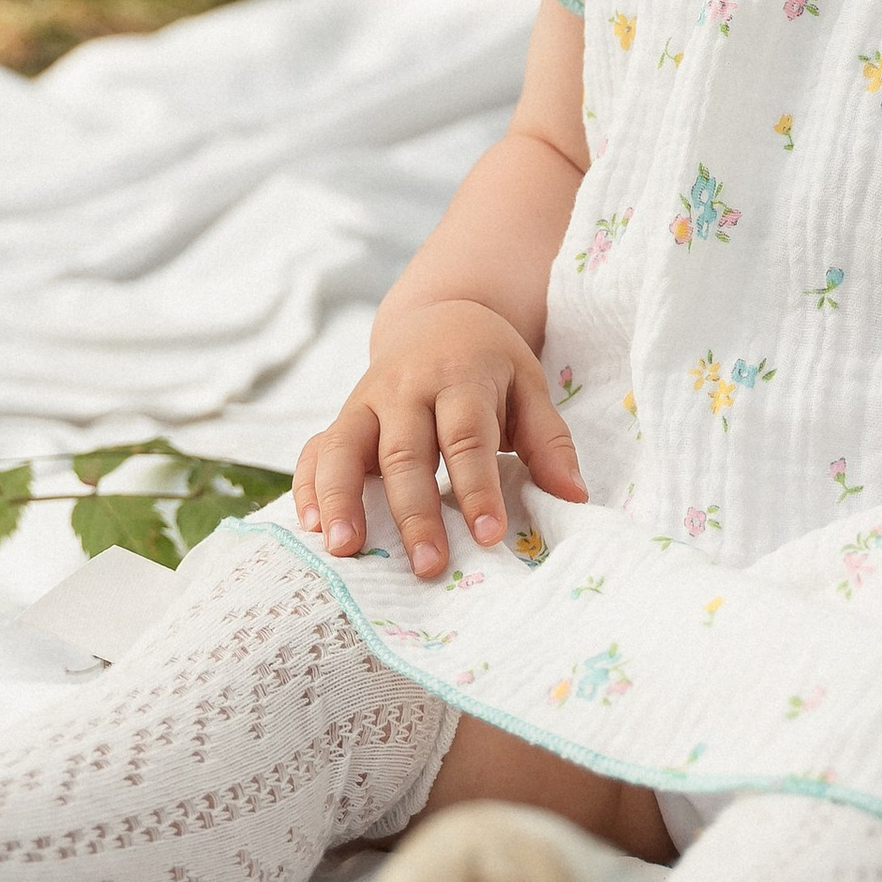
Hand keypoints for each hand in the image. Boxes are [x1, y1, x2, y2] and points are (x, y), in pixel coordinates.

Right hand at [293, 298, 587, 577]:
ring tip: (343, 549)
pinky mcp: (341, 417)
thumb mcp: (529, 386)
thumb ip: (548, 440)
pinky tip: (308, 525)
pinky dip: (306, 485)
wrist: (438, 315)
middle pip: (405, 452)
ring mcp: (365, 401)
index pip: (467, 437)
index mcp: (460, 378)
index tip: (488, 536)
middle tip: (427, 566)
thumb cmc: (490, 364)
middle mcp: (406, 389)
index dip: (476, 487)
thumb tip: (574, 496)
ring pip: (345, 448)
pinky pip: (314, 449)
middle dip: (414, 512)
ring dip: (342, 498)